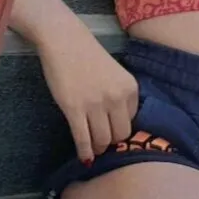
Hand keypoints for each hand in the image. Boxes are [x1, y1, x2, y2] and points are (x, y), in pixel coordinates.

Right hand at [38, 28, 138, 163]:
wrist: (65, 41)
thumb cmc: (89, 57)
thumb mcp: (116, 75)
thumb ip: (120, 97)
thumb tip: (118, 127)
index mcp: (130, 88)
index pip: (133, 120)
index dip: (122, 129)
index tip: (114, 133)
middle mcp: (116, 98)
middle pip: (121, 135)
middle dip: (113, 143)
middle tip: (104, 145)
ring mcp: (95, 104)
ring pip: (103, 140)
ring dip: (99, 148)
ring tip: (94, 150)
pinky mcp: (74, 109)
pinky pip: (83, 138)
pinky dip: (85, 151)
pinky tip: (85, 157)